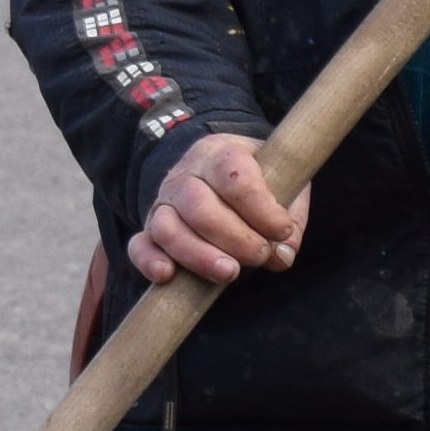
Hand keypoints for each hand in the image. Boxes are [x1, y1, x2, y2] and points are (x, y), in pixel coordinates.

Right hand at [127, 131, 304, 286]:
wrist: (223, 173)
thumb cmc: (260, 182)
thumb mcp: (284, 186)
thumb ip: (289, 220)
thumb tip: (281, 257)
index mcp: (220, 154)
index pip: (234, 178)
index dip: (261, 208)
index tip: (283, 230)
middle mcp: (185, 175)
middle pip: (199, 207)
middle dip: (234, 238)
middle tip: (261, 254)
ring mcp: (163, 203)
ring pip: (168, 229)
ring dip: (200, 256)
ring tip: (229, 273)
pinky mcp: (150, 230)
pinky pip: (140, 245)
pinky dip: (149, 261)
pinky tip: (167, 276)